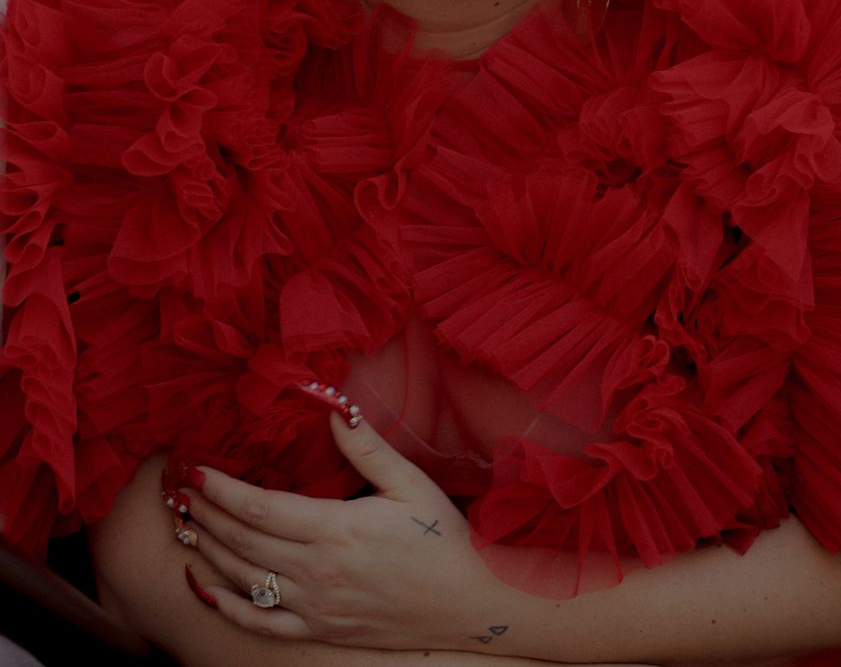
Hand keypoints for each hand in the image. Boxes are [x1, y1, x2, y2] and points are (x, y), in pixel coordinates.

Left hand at [172, 408, 520, 649]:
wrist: (469, 603)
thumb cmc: (441, 538)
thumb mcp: (409, 482)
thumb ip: (366, 447)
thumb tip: (332, 406)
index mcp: (336, 531)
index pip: (260, 507)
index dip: (221, 489)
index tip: (194, 469)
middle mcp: (317, 572)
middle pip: (243, 540)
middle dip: (205, 512)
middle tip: (176, 487)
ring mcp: (316, 606)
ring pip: (244, 578)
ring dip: (208, 548)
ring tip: (183, 521)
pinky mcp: (320, 629)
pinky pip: (260, 622)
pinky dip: (225, 604)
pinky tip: (202, 584)